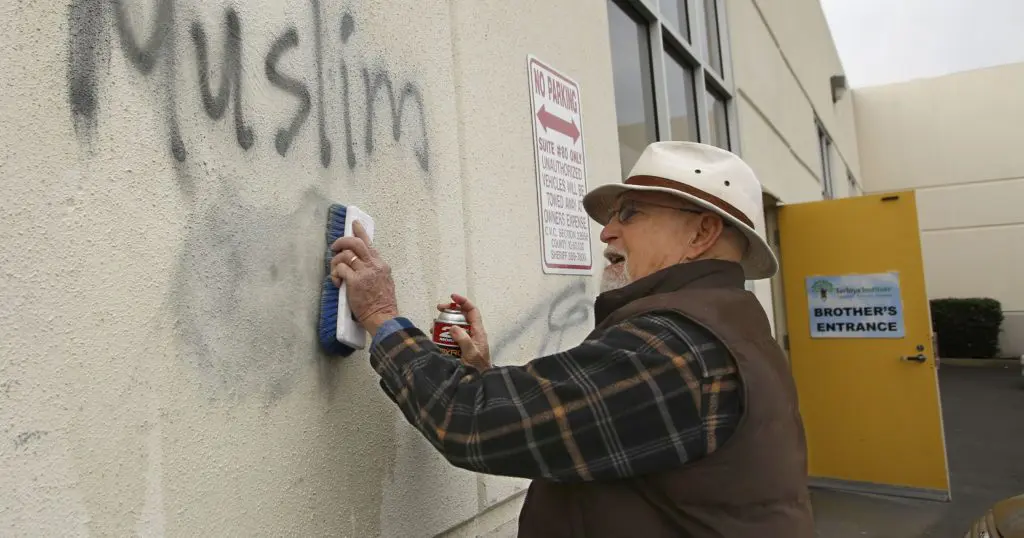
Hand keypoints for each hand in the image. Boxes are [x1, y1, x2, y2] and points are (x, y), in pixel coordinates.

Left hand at [330, 220, 398, 334]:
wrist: (383, 317)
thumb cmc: (383, 304)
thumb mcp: (385, 281)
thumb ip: (375, 270)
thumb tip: (362, 264)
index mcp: (381, 265)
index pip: (369, 244)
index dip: (360, 232)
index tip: (354, 224)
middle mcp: (373, 265)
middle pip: (355, 243)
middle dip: (342, 241)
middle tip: (334, 247)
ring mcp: (364, 272)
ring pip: (345, 255)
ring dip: (335, 262)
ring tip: (335, 273)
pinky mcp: (355, 281)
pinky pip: (340, 269)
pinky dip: (335, 274)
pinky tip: (337, 282)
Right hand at [438, 293, 491, 370]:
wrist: (479, 382)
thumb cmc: (478, 369)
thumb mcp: (471, 354)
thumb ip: (463, 340)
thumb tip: (453, 326)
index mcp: (478, 332)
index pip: (472, 311)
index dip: (463, 301)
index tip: (452, 297)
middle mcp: (472, 333)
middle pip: (461, 315)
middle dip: (449, 310)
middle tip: (438, 309)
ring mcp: (465, 340)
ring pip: (454, 325)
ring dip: (443, 323)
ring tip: (433, 326)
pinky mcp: (459, 347)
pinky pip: (450, 336)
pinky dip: (441, 334)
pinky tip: (434, 337)